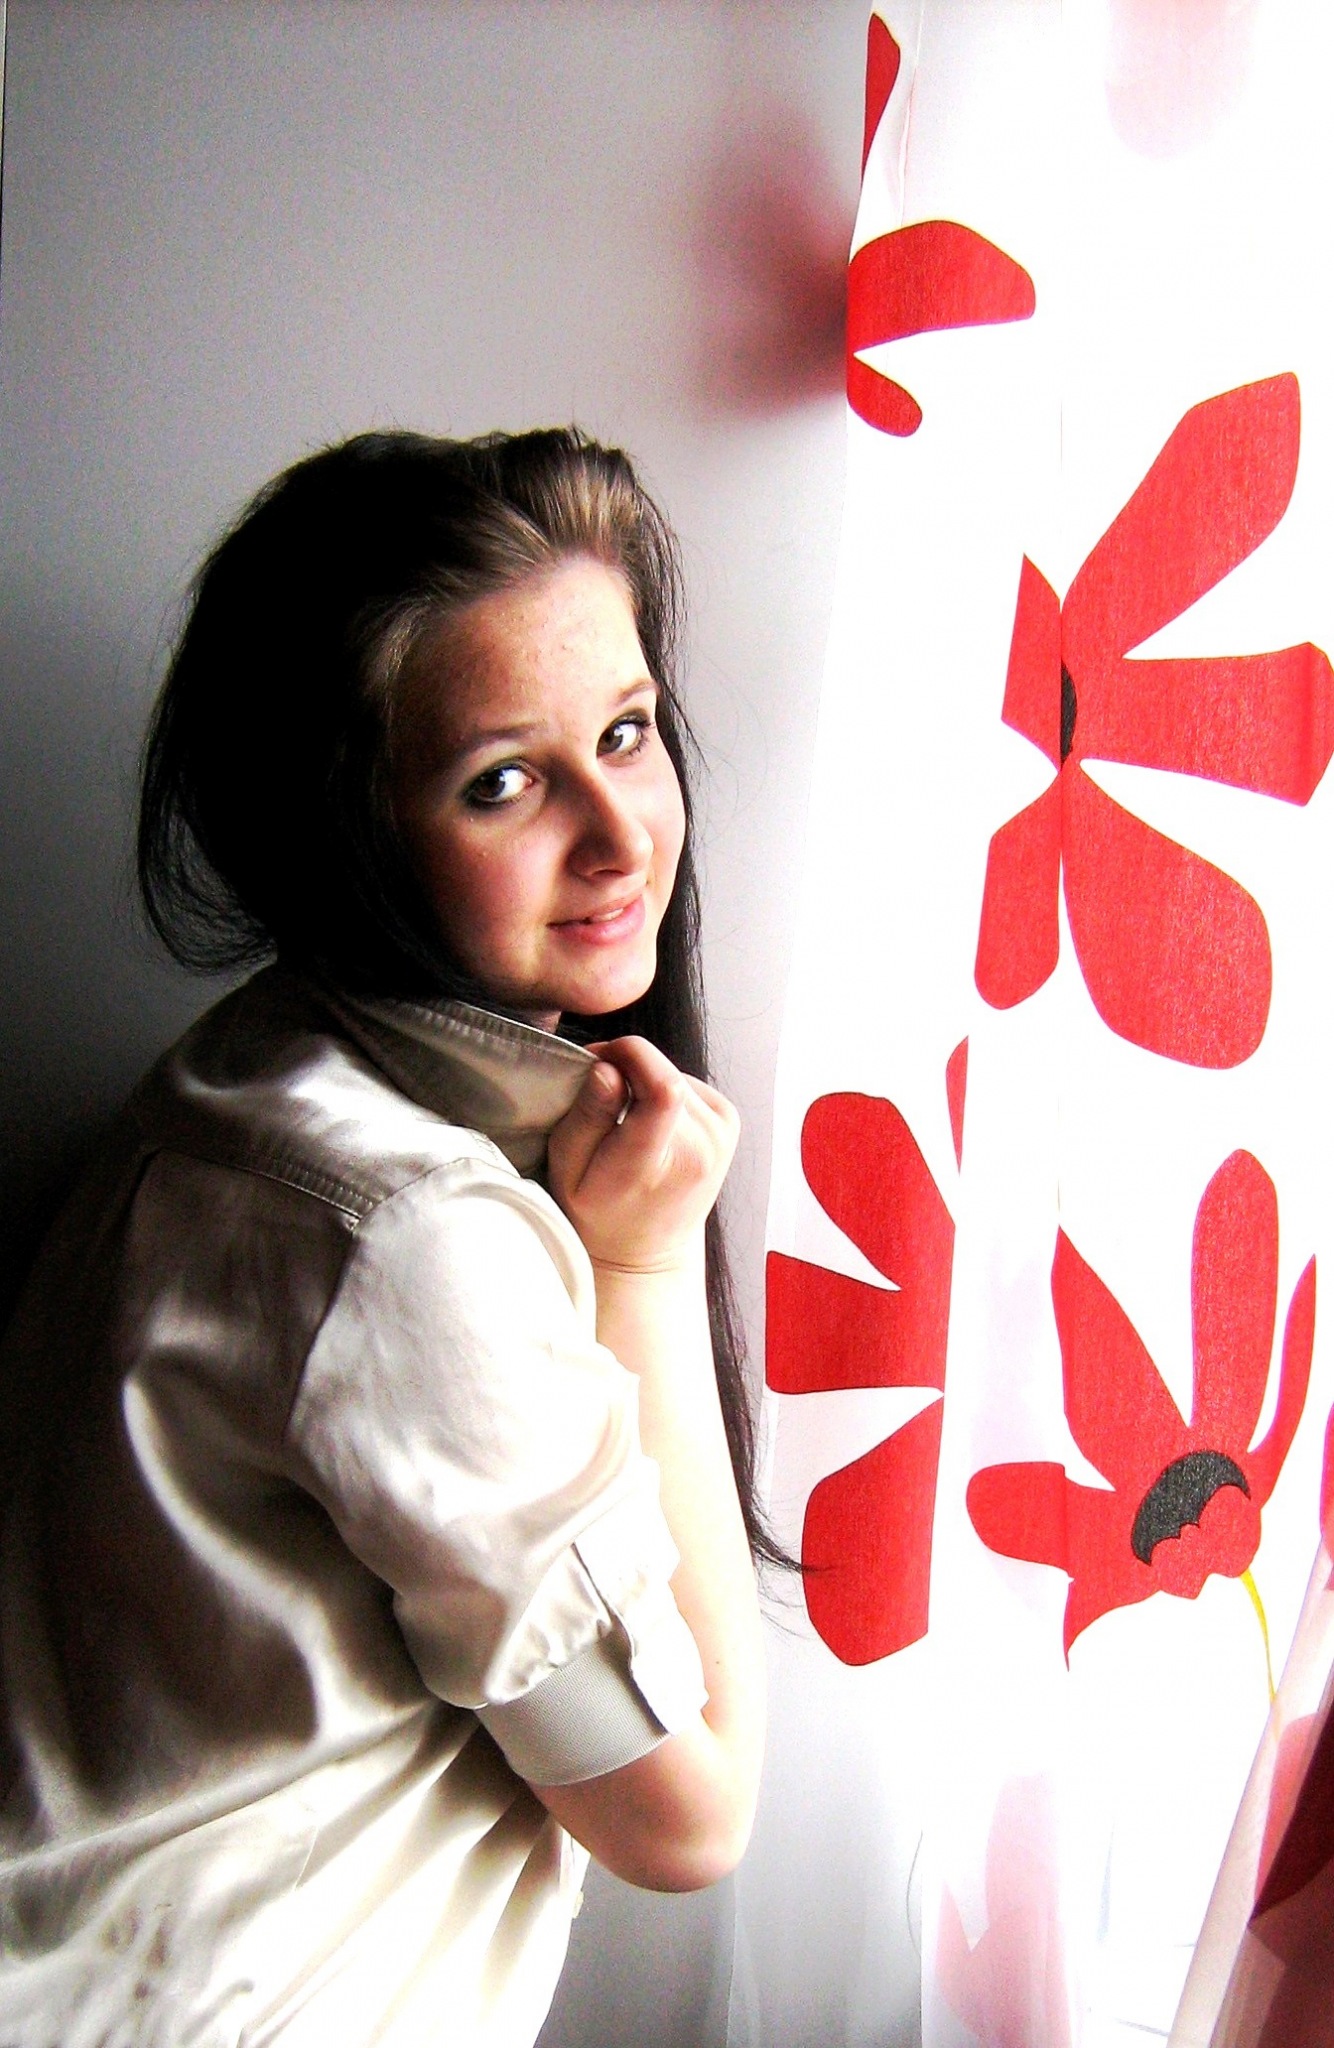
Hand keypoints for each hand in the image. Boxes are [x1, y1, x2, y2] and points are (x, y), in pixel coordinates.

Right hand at [547, 1037, 738, 1273]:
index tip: (597, 1065)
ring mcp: (722, 1135)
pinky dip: (663, 1090)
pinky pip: (688, 1082)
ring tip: (624, 1119)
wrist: (645, 1250)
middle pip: (662, 1071)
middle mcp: (702, 1148)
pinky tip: (649, 1122)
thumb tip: (608, 1069)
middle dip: (626, 1068)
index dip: (627, 1056)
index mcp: (657, 1164)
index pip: (664, 1088)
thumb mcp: (569, 1172)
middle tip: (599, 1098)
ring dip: (644, 1081)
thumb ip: (586, 1118)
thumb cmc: (598, 1212)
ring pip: (673, 1072)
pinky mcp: (729, 1122)